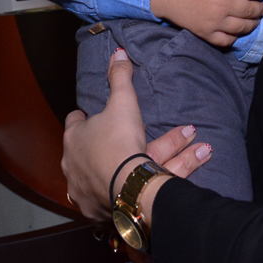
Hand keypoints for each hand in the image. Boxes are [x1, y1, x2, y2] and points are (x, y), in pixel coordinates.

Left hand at [63, 48, 212, 220]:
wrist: (126, 188)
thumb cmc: (118, 141)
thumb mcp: (123, 103)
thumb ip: (120, 78)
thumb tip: (117, 52)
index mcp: (74, 139)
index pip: (75, 123)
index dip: (87, 118)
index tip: (98, 115)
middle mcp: (74, 165)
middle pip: (97, 149)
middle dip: (122, 142)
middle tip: (140, 136)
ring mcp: (85, 191)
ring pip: (116, 173)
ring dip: (150, 161)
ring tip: (187, 150)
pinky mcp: (99, 211)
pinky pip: (124, 194)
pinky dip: (146, 184)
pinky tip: (168, 177)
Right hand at [150, 0, 262, 46]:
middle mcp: (223, 6)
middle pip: (251, 10)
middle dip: (262, 9)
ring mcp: (215, 22)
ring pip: (243, 27)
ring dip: (253, 24)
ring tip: (257, 21)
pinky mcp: (206, 33)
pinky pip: (226, 40)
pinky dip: (235, 37)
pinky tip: (238, 33)